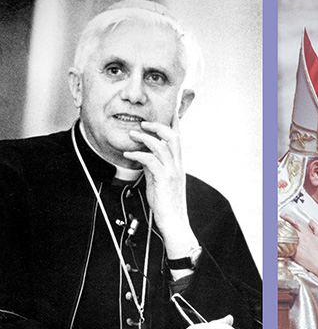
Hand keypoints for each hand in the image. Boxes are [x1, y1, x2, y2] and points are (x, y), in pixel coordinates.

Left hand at [123, 113, 196, 257]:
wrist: (174, 222)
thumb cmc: (165, 203)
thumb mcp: (157, 180)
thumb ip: (153, 165)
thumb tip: (143, 154)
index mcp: (177, 164)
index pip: (178, 137)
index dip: (174, 120)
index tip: (169, 107)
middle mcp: (178, 165)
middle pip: (173, 135)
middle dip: (158, 125)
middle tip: (143, 123)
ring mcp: (173, 171)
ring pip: (163, 145)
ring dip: (145, 137)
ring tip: (132, 135)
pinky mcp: (164, 179)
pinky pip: (151, 160)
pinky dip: (138, 154)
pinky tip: (128, 153)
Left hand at [280, 214, 317, 285]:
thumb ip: (316, 227)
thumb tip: (311, 221)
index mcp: (307, 234)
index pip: (296, 222)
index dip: (288, 217)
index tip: (283, 215)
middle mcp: (301, 238)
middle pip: (288, 228)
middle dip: (281, 225)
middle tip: (277, 223)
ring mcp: (297, 246)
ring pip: (285, 237)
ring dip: (280, 234)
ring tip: (276, 232)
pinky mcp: (294, 253)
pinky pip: (285, 246)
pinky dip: (282, 244)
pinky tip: (279, 242)